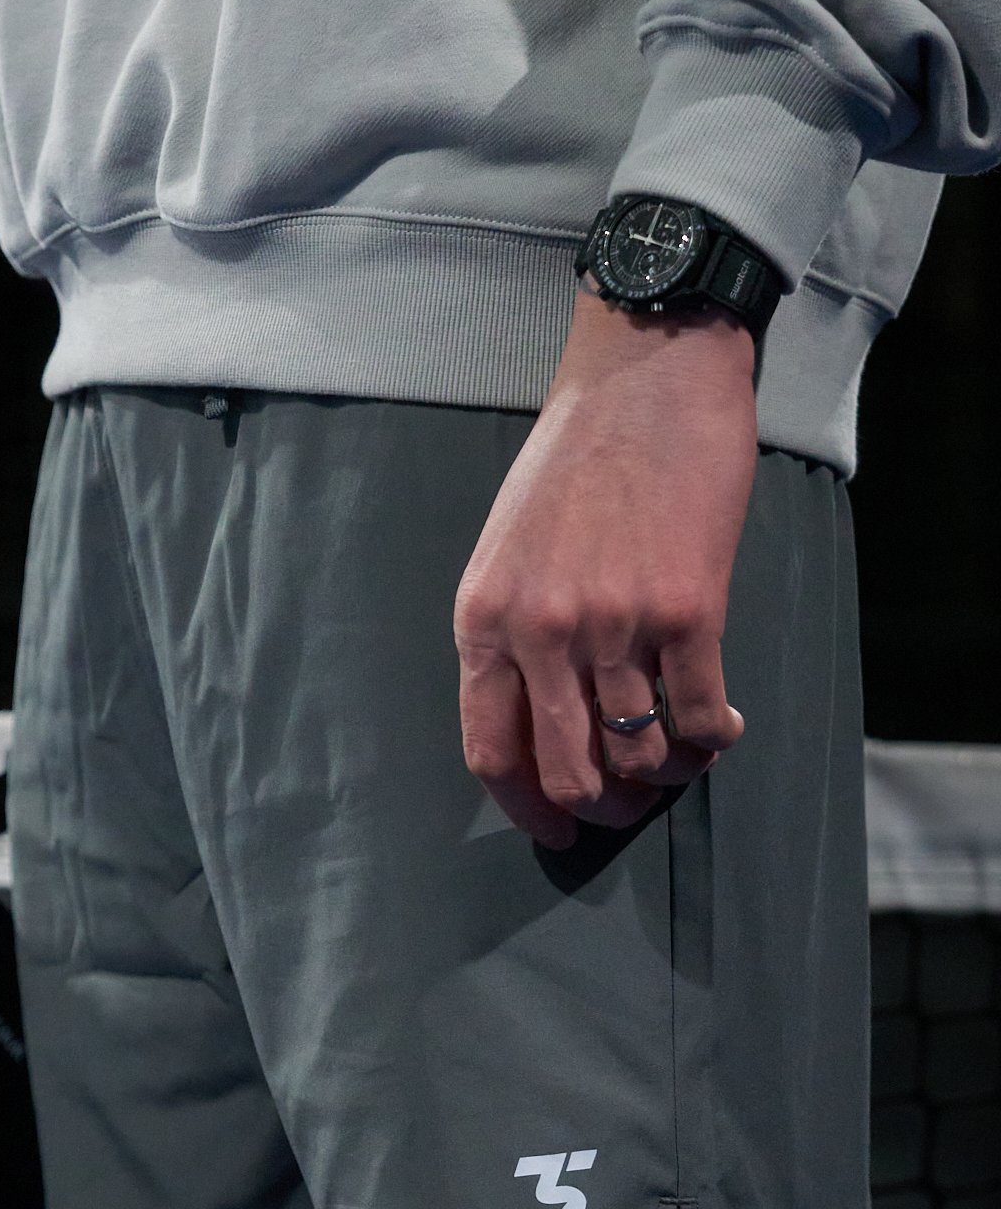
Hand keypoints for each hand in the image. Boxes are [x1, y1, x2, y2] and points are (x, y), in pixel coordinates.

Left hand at [454, 284, 758, 849]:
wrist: (644, 377)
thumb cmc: (573, 460)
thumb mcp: (505, 550)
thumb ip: (509, 634)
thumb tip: (537, 721)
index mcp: (486, 621)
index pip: (492, 752)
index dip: (527, 808)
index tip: (555, 830)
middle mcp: (544, 632)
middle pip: (568, 772)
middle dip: (601, 807)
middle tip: (626, 804)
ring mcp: (616, 623)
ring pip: (639, 755)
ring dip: (664, 776)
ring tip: (679, 759)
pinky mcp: (688, 609)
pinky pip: (701, 717)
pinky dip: (715, 739)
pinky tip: (723, 730)